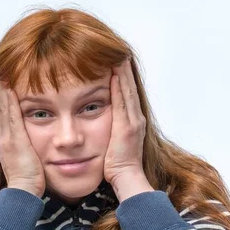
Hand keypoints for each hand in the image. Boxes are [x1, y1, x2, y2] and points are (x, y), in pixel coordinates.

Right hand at [0, 73, 45, 197]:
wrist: (24, 193)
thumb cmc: (29, 181)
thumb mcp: (26, 161)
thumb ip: (26, 151)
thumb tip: (30, 146)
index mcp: (5, 143)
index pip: (1, 115)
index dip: (0, 98)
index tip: (0, 82)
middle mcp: (2, 138)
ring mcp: (6, 138)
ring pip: (2, 108)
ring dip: (1, 89)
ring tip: (0, 72)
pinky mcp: (13, 140)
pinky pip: (9, 114)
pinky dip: (7, 99)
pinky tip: (8, 86)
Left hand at [103, 58, 146, 187]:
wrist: (125, 178)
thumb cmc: (115, 166)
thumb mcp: (111, 144)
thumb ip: (108, 132)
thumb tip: (95, 124)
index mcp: (130, 122)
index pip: (126, 94)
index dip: (122, 78)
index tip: (115, 62)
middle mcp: (135, 118)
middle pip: (129, 88)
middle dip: (123, 70)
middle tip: (118, 51)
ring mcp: (133, 121)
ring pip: (127, 90)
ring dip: (123, 72)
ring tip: (117, 54)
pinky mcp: (127, 125)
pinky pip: (123, 99)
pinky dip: (120, 84)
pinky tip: (115, 71)